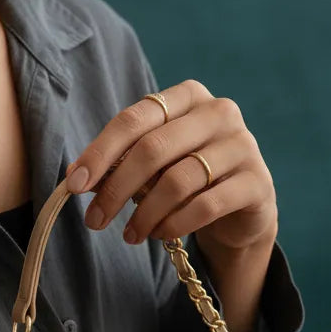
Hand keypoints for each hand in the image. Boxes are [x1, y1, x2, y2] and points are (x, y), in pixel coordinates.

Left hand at [64, 79, 277, 256]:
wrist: (243, 207)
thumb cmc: (189, 178)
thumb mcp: (155, 165)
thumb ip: (122, 164)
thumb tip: (77, 178)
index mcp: (187, 96)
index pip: (134, 119)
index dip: (100, 152)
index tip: (73, 185)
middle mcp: (219, 112)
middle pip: (153, 149)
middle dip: (116, 189)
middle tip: (94, 220)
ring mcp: (242, 146)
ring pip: (178, 181)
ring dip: (145, 214)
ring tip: (129, 235)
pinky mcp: (257, 183)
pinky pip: (206, 206)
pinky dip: (175, 225)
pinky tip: (159, 235)